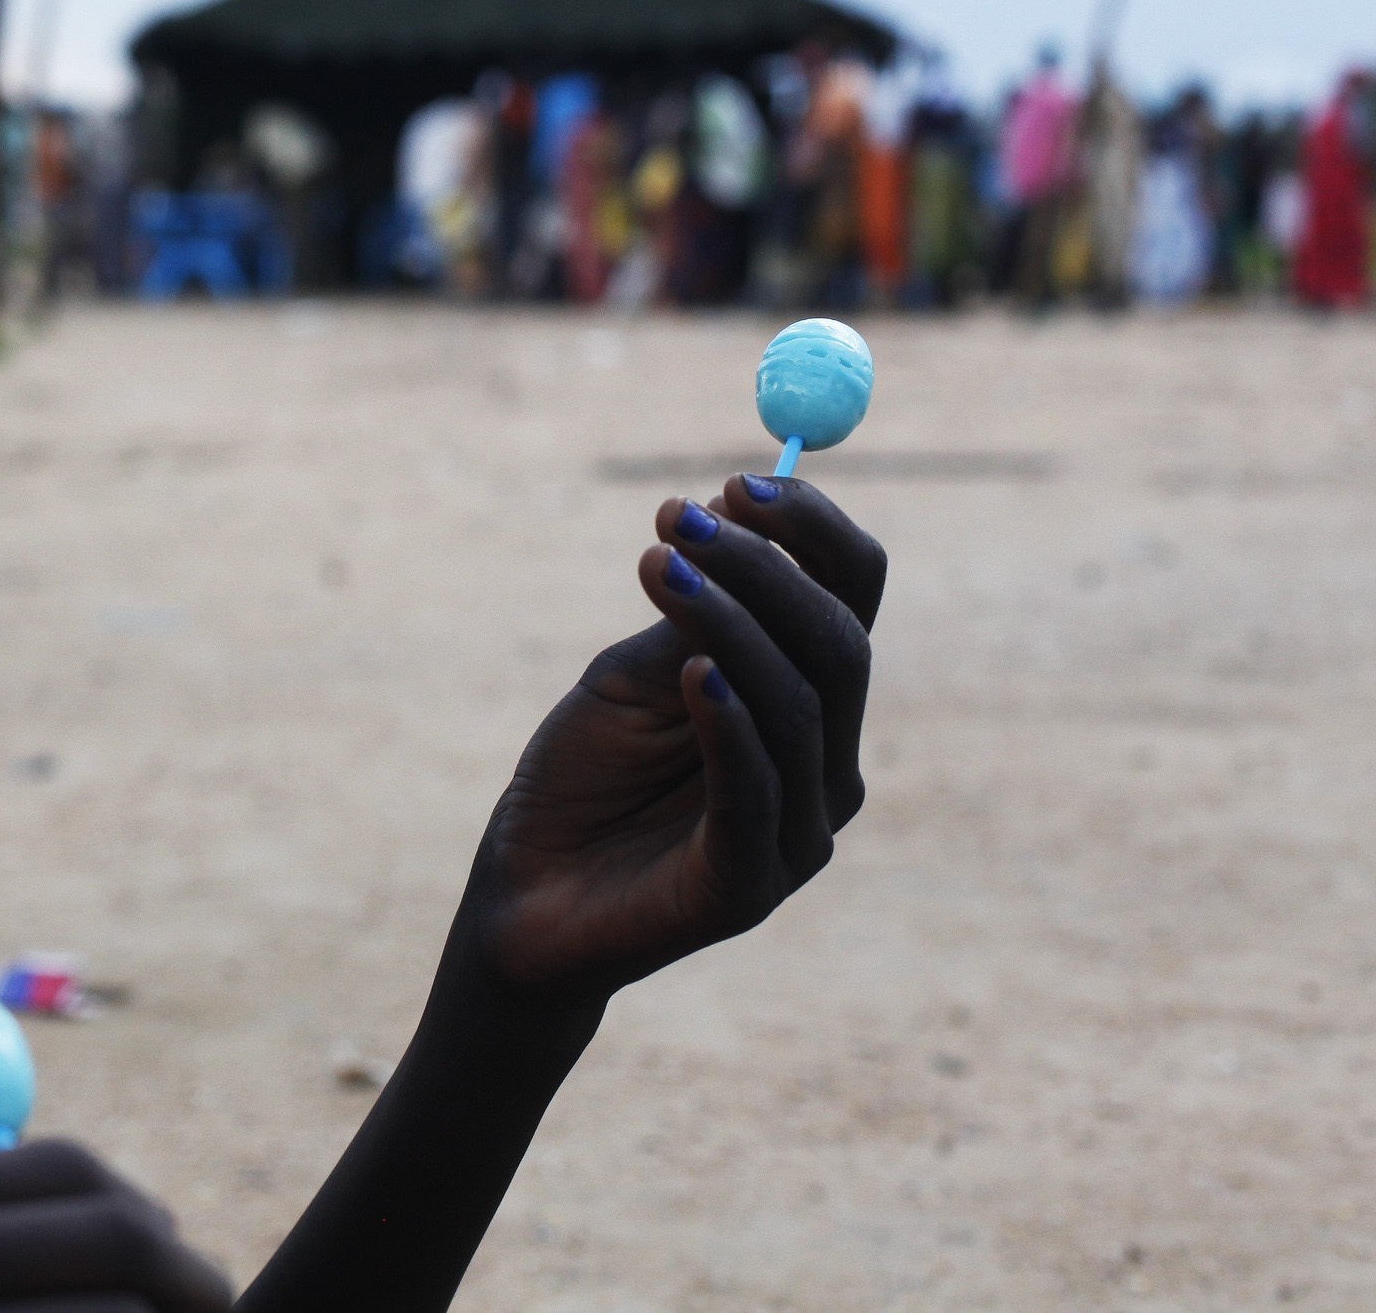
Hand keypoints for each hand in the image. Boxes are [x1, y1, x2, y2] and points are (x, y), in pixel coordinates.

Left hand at [465, 472, 884, 1006]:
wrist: (523, 898)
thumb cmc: (584, 780)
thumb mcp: (635, 677)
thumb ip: (696, 620)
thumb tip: (737, 521)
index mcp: (813, 706)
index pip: (852, 600)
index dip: (811, 533)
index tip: (739, 479)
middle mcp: (826, 770)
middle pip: (836, 645)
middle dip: (763, 565)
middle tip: (680, 513)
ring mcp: (796, 835)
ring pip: (798, 706)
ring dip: (729, 620)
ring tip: (657, 567)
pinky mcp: (746, 889)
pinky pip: (756, 792)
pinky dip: (731, 722)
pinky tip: (693, 672)